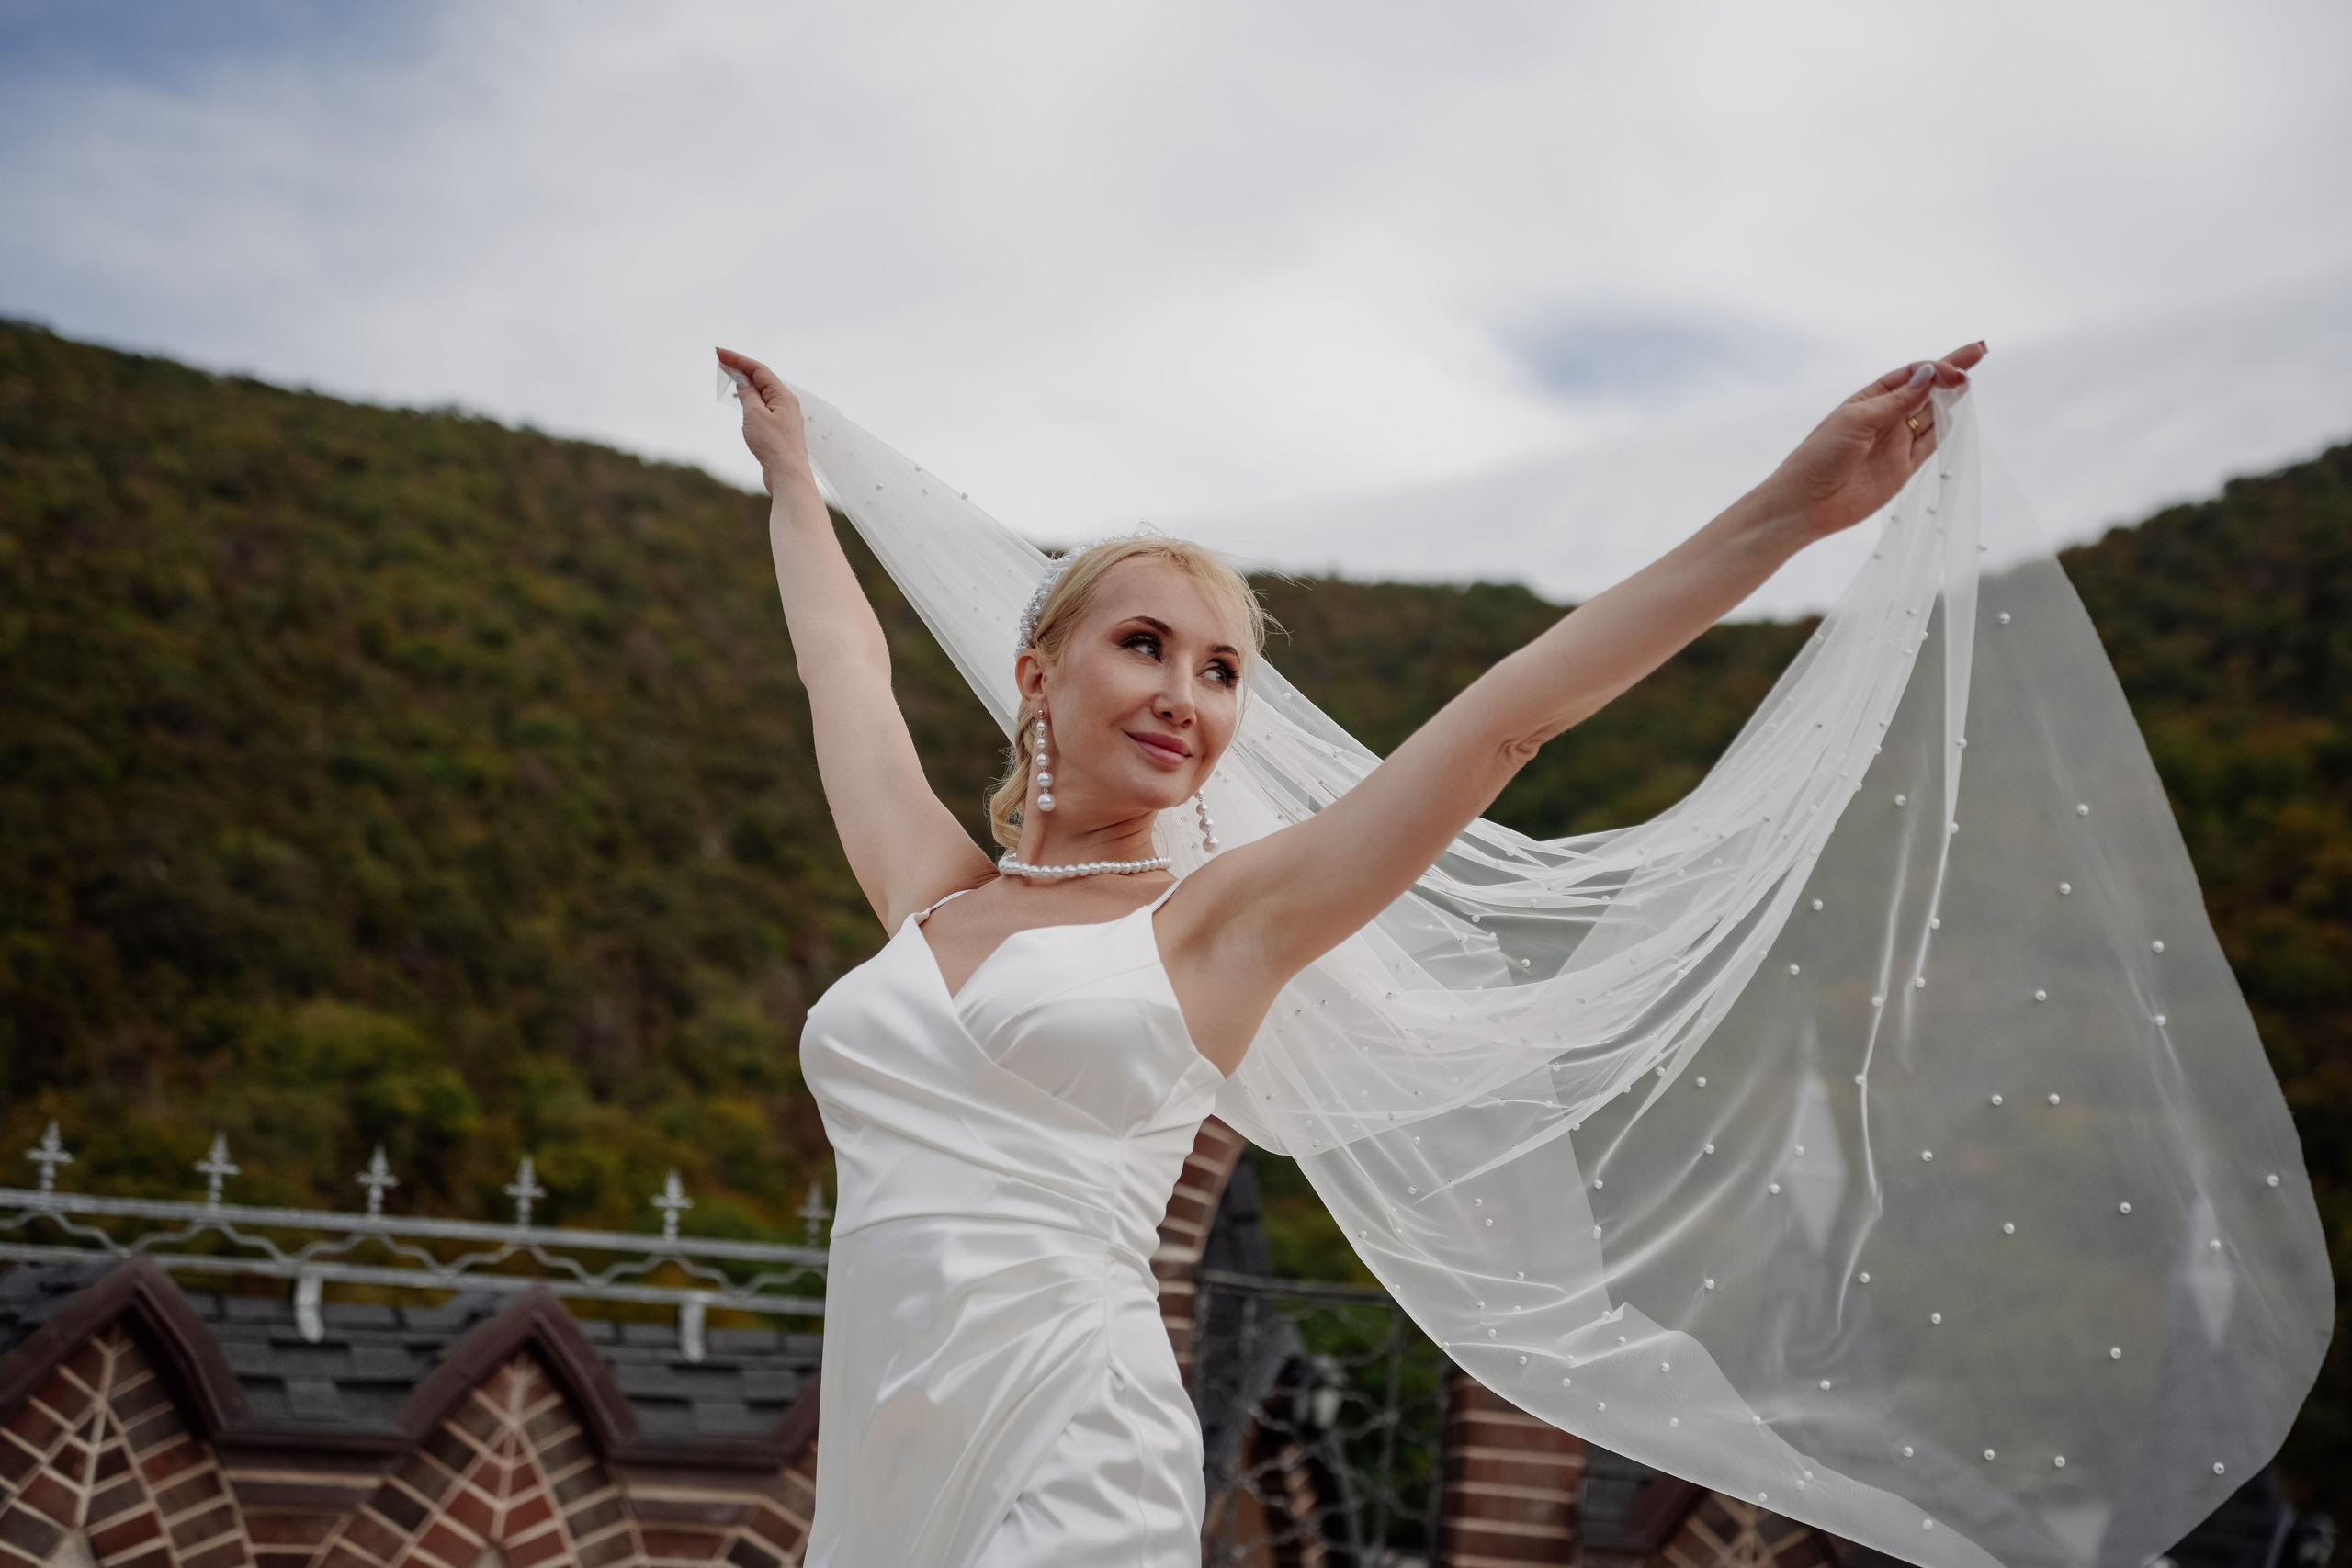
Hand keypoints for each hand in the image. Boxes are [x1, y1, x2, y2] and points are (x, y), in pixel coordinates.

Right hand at [717, 347, 810, 494]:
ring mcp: (784, 417)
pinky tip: (743, 401)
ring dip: (746, 383)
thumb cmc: (773, 445)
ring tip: (729, 377)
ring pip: (762, 393)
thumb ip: (748, 394)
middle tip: (721, 361)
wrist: (787, 474)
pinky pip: (763, 407)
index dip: (738, 359)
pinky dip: (751, 399)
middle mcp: (786, 403)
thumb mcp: (755, 414)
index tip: (719, 353)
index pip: (759, 370)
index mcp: (783, 396)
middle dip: (741, 368)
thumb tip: (744, 382)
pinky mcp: (779, 430)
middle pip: (762, 379)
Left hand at [1757, 342, 1986, 541]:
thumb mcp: (1856, 422)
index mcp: (1870, 399)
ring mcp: (1897, 441)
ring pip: (1933, 412)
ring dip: (1952, 395)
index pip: (1911, 375)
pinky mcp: (1904, 466)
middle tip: (1980, 350)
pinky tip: (1959, 410)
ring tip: (1970, 377)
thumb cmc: (1820, 457)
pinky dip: (1947, 426)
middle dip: (1952, 370)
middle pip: (1927, 388)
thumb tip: (1929, 375)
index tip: (1955, 371)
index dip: (1935, 368)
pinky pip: (1931, 441)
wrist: (1807, 504)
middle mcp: (1886, 416)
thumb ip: (1896, 402)